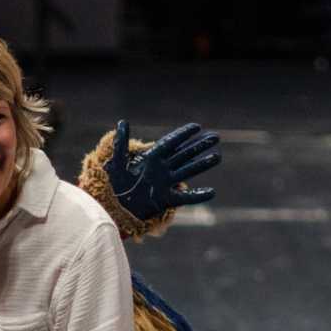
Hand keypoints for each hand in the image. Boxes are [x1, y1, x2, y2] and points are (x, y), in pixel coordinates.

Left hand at [105, 119, 220, 219]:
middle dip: (199, 146)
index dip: (183, 135)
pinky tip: (211, 192)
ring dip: (202, 164)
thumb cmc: (113, 185)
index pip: (170, 143)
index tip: (197, 127)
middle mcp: (161, 169)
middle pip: (183, 155)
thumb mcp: (116, 163)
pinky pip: (184, 198)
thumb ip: (120, 144)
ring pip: (187, 171)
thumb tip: (122, 122)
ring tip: (217, 157)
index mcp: (150, 159)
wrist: (113, 208)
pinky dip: (198, 196)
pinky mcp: (165, 199)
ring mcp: (165, 184)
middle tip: (215, 137)